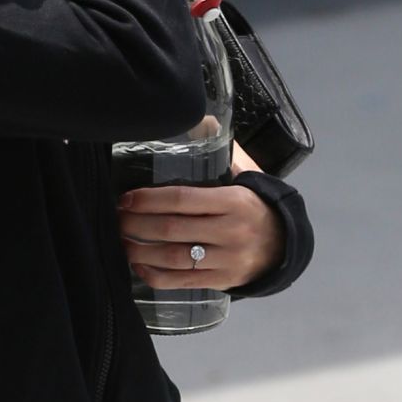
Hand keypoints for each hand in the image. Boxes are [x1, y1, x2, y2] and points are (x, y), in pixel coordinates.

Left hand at [115, 135, 285, 291]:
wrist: (284, 245)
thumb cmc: (254, 206)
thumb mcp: (246, 177)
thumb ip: (222, 152)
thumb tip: (201, 120)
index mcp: (235, 201)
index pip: (183, 198)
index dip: (149, 199)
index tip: (126, 199)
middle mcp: (231, 231)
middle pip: (172, 229)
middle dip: (137, 225)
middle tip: (117, 220)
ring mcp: (226, 259)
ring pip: (173, 258)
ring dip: (140, 251)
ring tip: (122, 242)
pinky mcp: (221, 281)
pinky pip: (181, 282)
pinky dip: (155, 275)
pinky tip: (139, 266)